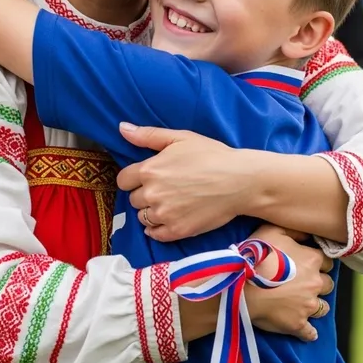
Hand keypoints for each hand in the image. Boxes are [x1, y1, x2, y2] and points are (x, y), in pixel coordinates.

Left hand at [118, 124, 255, 241]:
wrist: (240, 181)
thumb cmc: (212, 155)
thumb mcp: (180, 138)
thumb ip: (147, 135)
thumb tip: (122, 128)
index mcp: (150, 170)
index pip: (123, 180)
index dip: (133, 178)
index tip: (147, 177)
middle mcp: (152, 194)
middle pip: (133, 199)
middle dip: (144, 193)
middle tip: (164, 188)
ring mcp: (164, 215)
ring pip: (142, 217)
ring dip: (151, 211)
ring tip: (170, 202)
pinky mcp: (177, 231)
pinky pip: (154, 234)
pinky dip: (158, 228)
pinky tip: (170, 218)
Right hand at [244, 225, 333, 342]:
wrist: (241, 285)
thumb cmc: (255, 256)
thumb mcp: (272, 230)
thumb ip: (293, 229)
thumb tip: (307, 234)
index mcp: (312, 260)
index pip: (327, 261)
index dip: (317, 262)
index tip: (306, 264)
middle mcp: (315, 283)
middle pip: (328, 285)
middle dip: (318, 284)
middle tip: (303, 283)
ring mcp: (308, 306)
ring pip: (323, 308)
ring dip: (315, 305)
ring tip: (302, 304)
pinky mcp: (298, 324)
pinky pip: (310, 333)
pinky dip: (308, 332)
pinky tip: (305, 330)